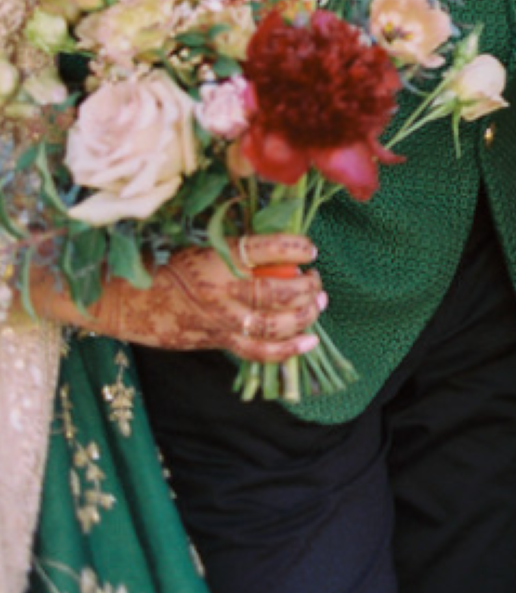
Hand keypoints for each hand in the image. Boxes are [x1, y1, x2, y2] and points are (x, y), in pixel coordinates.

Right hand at [29, 234, 323, 363]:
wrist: (121, 299)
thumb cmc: (161, 264)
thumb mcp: (198, 244)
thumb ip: (236, 248)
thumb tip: (278, 247)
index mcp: (217, 256)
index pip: (269, 248)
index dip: (298, 247)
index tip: (311, 248)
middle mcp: (222, 289)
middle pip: (279, 290)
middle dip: (308, 286)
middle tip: (317, 280)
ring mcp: (219, 319)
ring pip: (273, 323)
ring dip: (304, 315)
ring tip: (318, 305)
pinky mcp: (214, 340)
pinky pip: (256, 349)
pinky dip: (286, 348)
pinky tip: (308, 342)